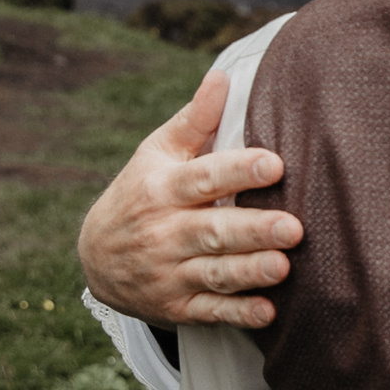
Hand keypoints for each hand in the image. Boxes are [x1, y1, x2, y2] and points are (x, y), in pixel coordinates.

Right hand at [76, 69, 302, 327]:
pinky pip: (209, 312)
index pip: (203, 178)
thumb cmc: (142, 191)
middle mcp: (164, 232)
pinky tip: (267, 311)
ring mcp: (169, 272)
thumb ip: (196, 120)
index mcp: (162, 189)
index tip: (275, 163)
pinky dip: (237, 314)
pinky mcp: (176, 306)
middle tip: (294, 227)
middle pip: (212, 231)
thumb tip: (224, 75)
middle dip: (253, 230)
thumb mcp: (158, 152)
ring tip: (283, 266)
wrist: (96, 256)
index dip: (239, 171)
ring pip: (213, 273)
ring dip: (248, 272)